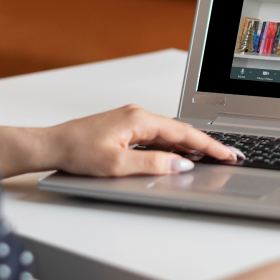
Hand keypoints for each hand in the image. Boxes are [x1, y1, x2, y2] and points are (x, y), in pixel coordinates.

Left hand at [39, 104, 242, 176]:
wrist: (52, 145)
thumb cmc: (77, 151)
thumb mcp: (117, 165)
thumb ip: (152, 164)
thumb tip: (180, 164)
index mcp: (139, 119)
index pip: (184, 133)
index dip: (209, 146)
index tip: (227, 154)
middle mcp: (138, 114)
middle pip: (181, 130)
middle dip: (206, 144)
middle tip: (228, 157)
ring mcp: (132, 119)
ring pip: (170, 133)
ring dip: (190, 145)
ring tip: (211, 158)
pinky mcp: (126, 126)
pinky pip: (158, 135)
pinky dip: (173, 145)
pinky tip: (180, 155)